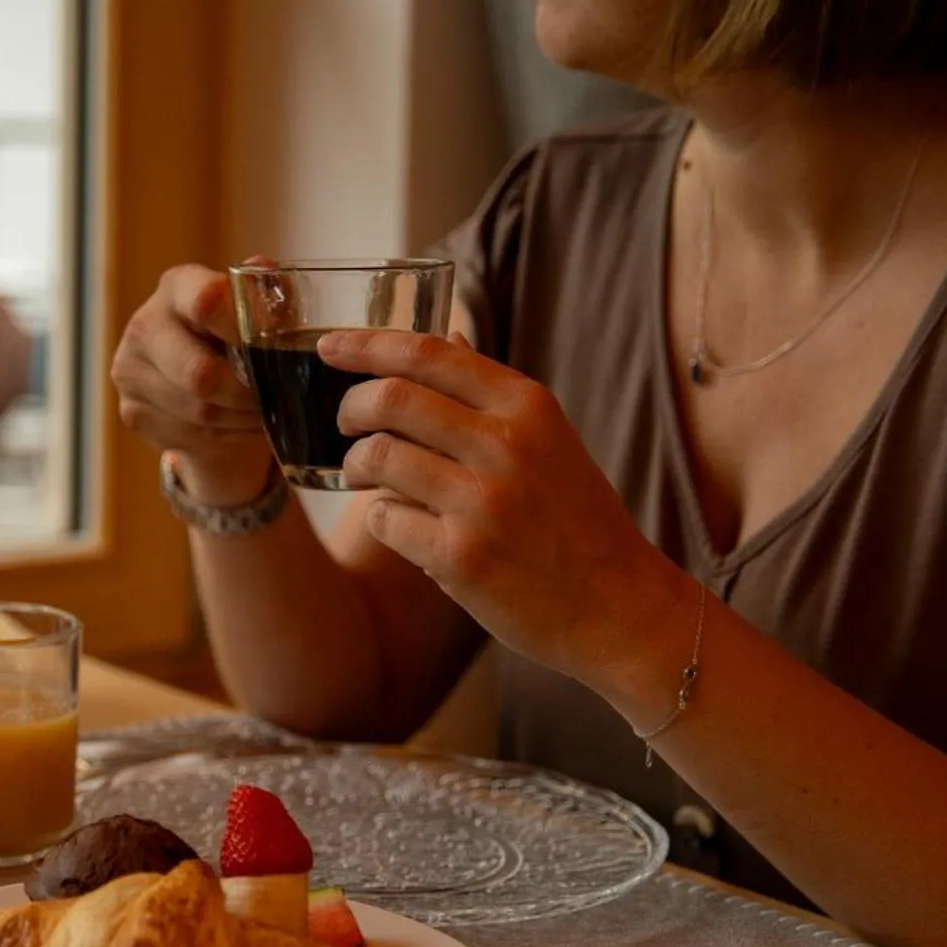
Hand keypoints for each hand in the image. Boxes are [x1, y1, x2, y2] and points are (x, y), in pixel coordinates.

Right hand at [110, 264, 271, 505]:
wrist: (197, 373)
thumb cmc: (234, 333)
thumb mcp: (256, 308)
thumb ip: (268, 294)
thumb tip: (265, 271)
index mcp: (177, 287)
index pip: (207, 302)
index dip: (243, 330)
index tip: (267, 349)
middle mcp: (144, 325)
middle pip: (200, 374)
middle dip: (245, 394)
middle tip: (272, 397)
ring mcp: (130, 370)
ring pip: (198, 412)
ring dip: (239, 419)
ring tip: (261, 413)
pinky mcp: (131, 410)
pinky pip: (187, 435)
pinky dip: (223, 437)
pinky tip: (237, 426)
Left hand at [321, 329, 690, 691]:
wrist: (617, 607)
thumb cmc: (575, 522)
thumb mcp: (551, 442)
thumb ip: (493, 398)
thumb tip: (446, 340)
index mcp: (527, 406)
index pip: (429, 353)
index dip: (366, 344)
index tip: (328, 345)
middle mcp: (506, 445)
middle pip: (390, 399)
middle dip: (350, 409)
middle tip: (346, 424)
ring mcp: (482, 502)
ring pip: (377, 458)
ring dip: (355, 466)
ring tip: (362, 476)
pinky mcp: (459, 556)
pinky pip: (384, 518)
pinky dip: (380, 518)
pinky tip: (401, 525)